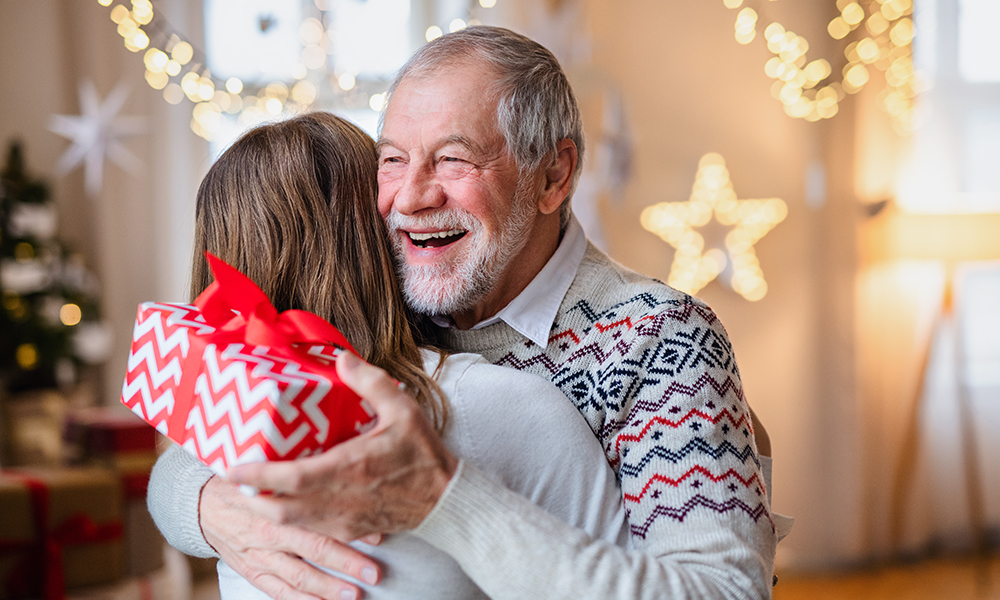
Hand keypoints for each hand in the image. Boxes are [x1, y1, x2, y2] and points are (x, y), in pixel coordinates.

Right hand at [200, 475, 381, 599]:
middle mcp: (269, 531)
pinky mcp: (252, 572)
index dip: (347, 527)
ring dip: (327, 588)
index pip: (317, 515)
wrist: (204, 505)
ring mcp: (260, 555)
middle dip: (345, 562)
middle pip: (312, 548)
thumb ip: (306, 474)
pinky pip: (278, 592)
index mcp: (277, 502)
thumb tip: (348, 468)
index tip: (377, 535)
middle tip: (374, 572)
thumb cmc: (249, 483)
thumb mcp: (272, 470)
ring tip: (353, 595)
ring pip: (298, 576)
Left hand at [227, 351, 458, 541]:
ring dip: (267, 510)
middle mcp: (340, 499)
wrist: (446, 500)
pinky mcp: (350, 530)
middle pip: (280, 509)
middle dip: (250, 497)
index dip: (256, 476)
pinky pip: (311, 530)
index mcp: (349, 468)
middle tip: (231, 479)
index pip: (290, 479)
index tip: (230, 467)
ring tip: (251, 490)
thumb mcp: (403, 410)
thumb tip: (342, 358)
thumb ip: (371, 382)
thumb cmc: (424, 455)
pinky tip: (286, 504)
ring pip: (292, 524)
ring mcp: (344, 519)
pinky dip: (291, 520)